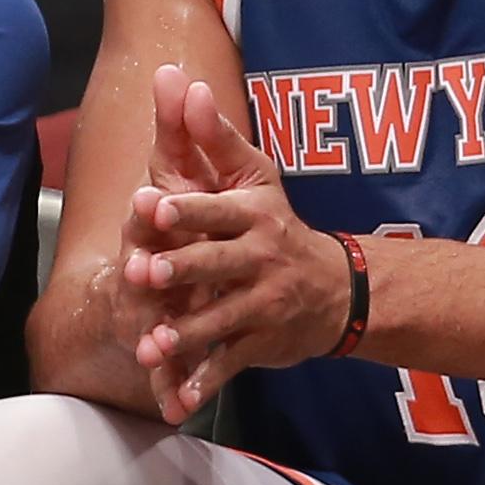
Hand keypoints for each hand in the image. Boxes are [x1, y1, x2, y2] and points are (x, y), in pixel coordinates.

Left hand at [122, 75, 349, 421]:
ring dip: (184, 334)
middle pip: (215, 263)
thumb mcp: (255, 176)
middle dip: (180, 269)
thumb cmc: (278, 225)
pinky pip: (228, 365)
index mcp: (252, 214)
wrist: (339, 290)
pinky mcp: (261, 342)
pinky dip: (201, 386)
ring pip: (218, 319)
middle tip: (144, 273)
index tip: (151, 205)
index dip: (184, 209)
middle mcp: (260, 257)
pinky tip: (174, 402)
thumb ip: (213, 135)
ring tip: (150, 344)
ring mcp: (262, 303)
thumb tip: (184, 82)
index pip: (215, 209)